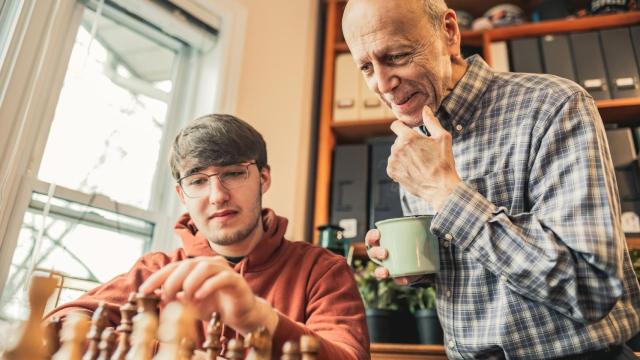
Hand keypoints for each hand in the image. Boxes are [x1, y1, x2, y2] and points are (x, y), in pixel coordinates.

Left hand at [139, 256, 277, 334]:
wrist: (241, 315)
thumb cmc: (215, 306)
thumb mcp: (190, 303)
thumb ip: (176, 297)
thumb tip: (159, 294)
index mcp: (197, 267)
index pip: (173, 267)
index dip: (157, 277)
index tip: (142, 291)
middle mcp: (210, 264)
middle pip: (188, 264)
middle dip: (173, 280)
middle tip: (167, 296)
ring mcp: (224, 270)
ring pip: (204, 267)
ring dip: (190, 282)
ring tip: (186, 297)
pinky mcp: (236, 280)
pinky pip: (222, 278)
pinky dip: (208, 286)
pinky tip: (199, 297)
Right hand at [365, 229, 421, 285]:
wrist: (425, 255)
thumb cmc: (416, 239)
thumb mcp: (417, 232)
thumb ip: (422, 228)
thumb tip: (431, 226)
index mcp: (382, 241)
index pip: (371, 237)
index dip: (372, 236)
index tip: (378, 234)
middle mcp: (381, 254)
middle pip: (372, 253)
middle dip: (376, 253)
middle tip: (384, 253)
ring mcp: (388, 266)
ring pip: (378, 270)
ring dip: (380, 271)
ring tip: (386, 272)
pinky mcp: (398, 276)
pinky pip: (396, 280)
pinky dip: (400, 280)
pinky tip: (405, 279)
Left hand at [388, 106, 461, 211]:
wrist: (440, 187)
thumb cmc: (443, 162)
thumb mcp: (443, 138)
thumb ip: (432, 121)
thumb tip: (425, 108)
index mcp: (408, 138)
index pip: (396, 125)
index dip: (401, 126)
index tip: (407, 131)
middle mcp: (397, 148)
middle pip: (398, 141)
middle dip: (407, 144)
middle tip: (422, 153)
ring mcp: (393, 161)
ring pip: (396, 153)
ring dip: (404, 156)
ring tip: (419, 164)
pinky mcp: (392, 172)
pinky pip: (393, 164)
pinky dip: (400, 166)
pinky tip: (413, 170)